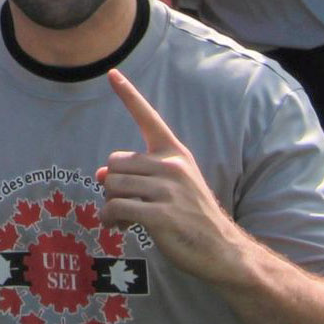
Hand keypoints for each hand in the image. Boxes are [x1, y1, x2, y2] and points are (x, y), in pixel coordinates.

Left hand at [94, 71, 245, 284]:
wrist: (222, 249)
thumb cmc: (192, 217)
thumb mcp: (171, 188)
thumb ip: (139, 175)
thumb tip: (102, 174)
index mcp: (176, 154)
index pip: (148, 118)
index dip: (128, 95)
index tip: (111, 73)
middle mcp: (172, 166)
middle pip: (115, 162)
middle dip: (112, 185)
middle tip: (123, 204)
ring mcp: (167, 190)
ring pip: (111, 185)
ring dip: (109, 205)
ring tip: (121, 219)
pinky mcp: (159, 215)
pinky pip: (115, 208)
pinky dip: (110, 219)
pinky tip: (120, 228)